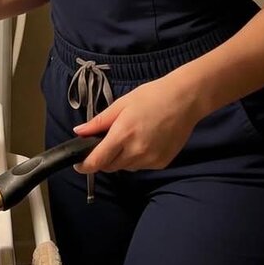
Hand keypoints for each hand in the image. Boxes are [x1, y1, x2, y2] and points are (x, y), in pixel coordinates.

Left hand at [72, 71, 204, 172]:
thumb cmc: (152, 96)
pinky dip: (137, 158)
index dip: (84, 166)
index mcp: (123, 134)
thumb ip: (99, 121)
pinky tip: (144, 141)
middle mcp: (136, 151)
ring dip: (120, 158)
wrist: (185, 99)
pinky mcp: (161, 163)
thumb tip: (79, 131)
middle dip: (103, 158)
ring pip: (125, 167)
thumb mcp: (121, 104)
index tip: (78, 164)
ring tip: (130, 137)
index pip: (97, 161)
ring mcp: (150, 160)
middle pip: (110, 166)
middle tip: (107, 141)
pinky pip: (141, 166)